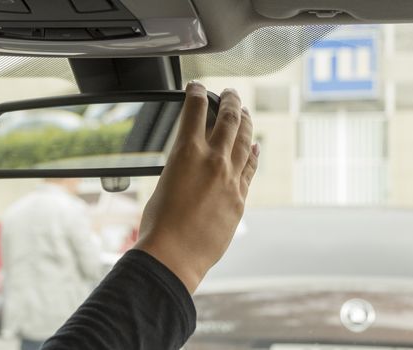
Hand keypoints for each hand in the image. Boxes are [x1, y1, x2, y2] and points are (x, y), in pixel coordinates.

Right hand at [134, 81, 259, 293]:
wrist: (174, 254)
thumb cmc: (159, 223)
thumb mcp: (164, 182)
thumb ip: (182, 167)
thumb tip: (193, 164)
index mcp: (186, 152)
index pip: (195, 110)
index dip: (196, 93)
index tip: (197, 87)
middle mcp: (212, 159)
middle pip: (228, 118)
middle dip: (229, 100)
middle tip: (229, 93)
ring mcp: (231, 178)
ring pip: (244, 139)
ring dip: (245, 121)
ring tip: (244, 111)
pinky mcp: (240, 197)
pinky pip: (250, 167)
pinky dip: (252, 153)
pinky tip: (254, 146)